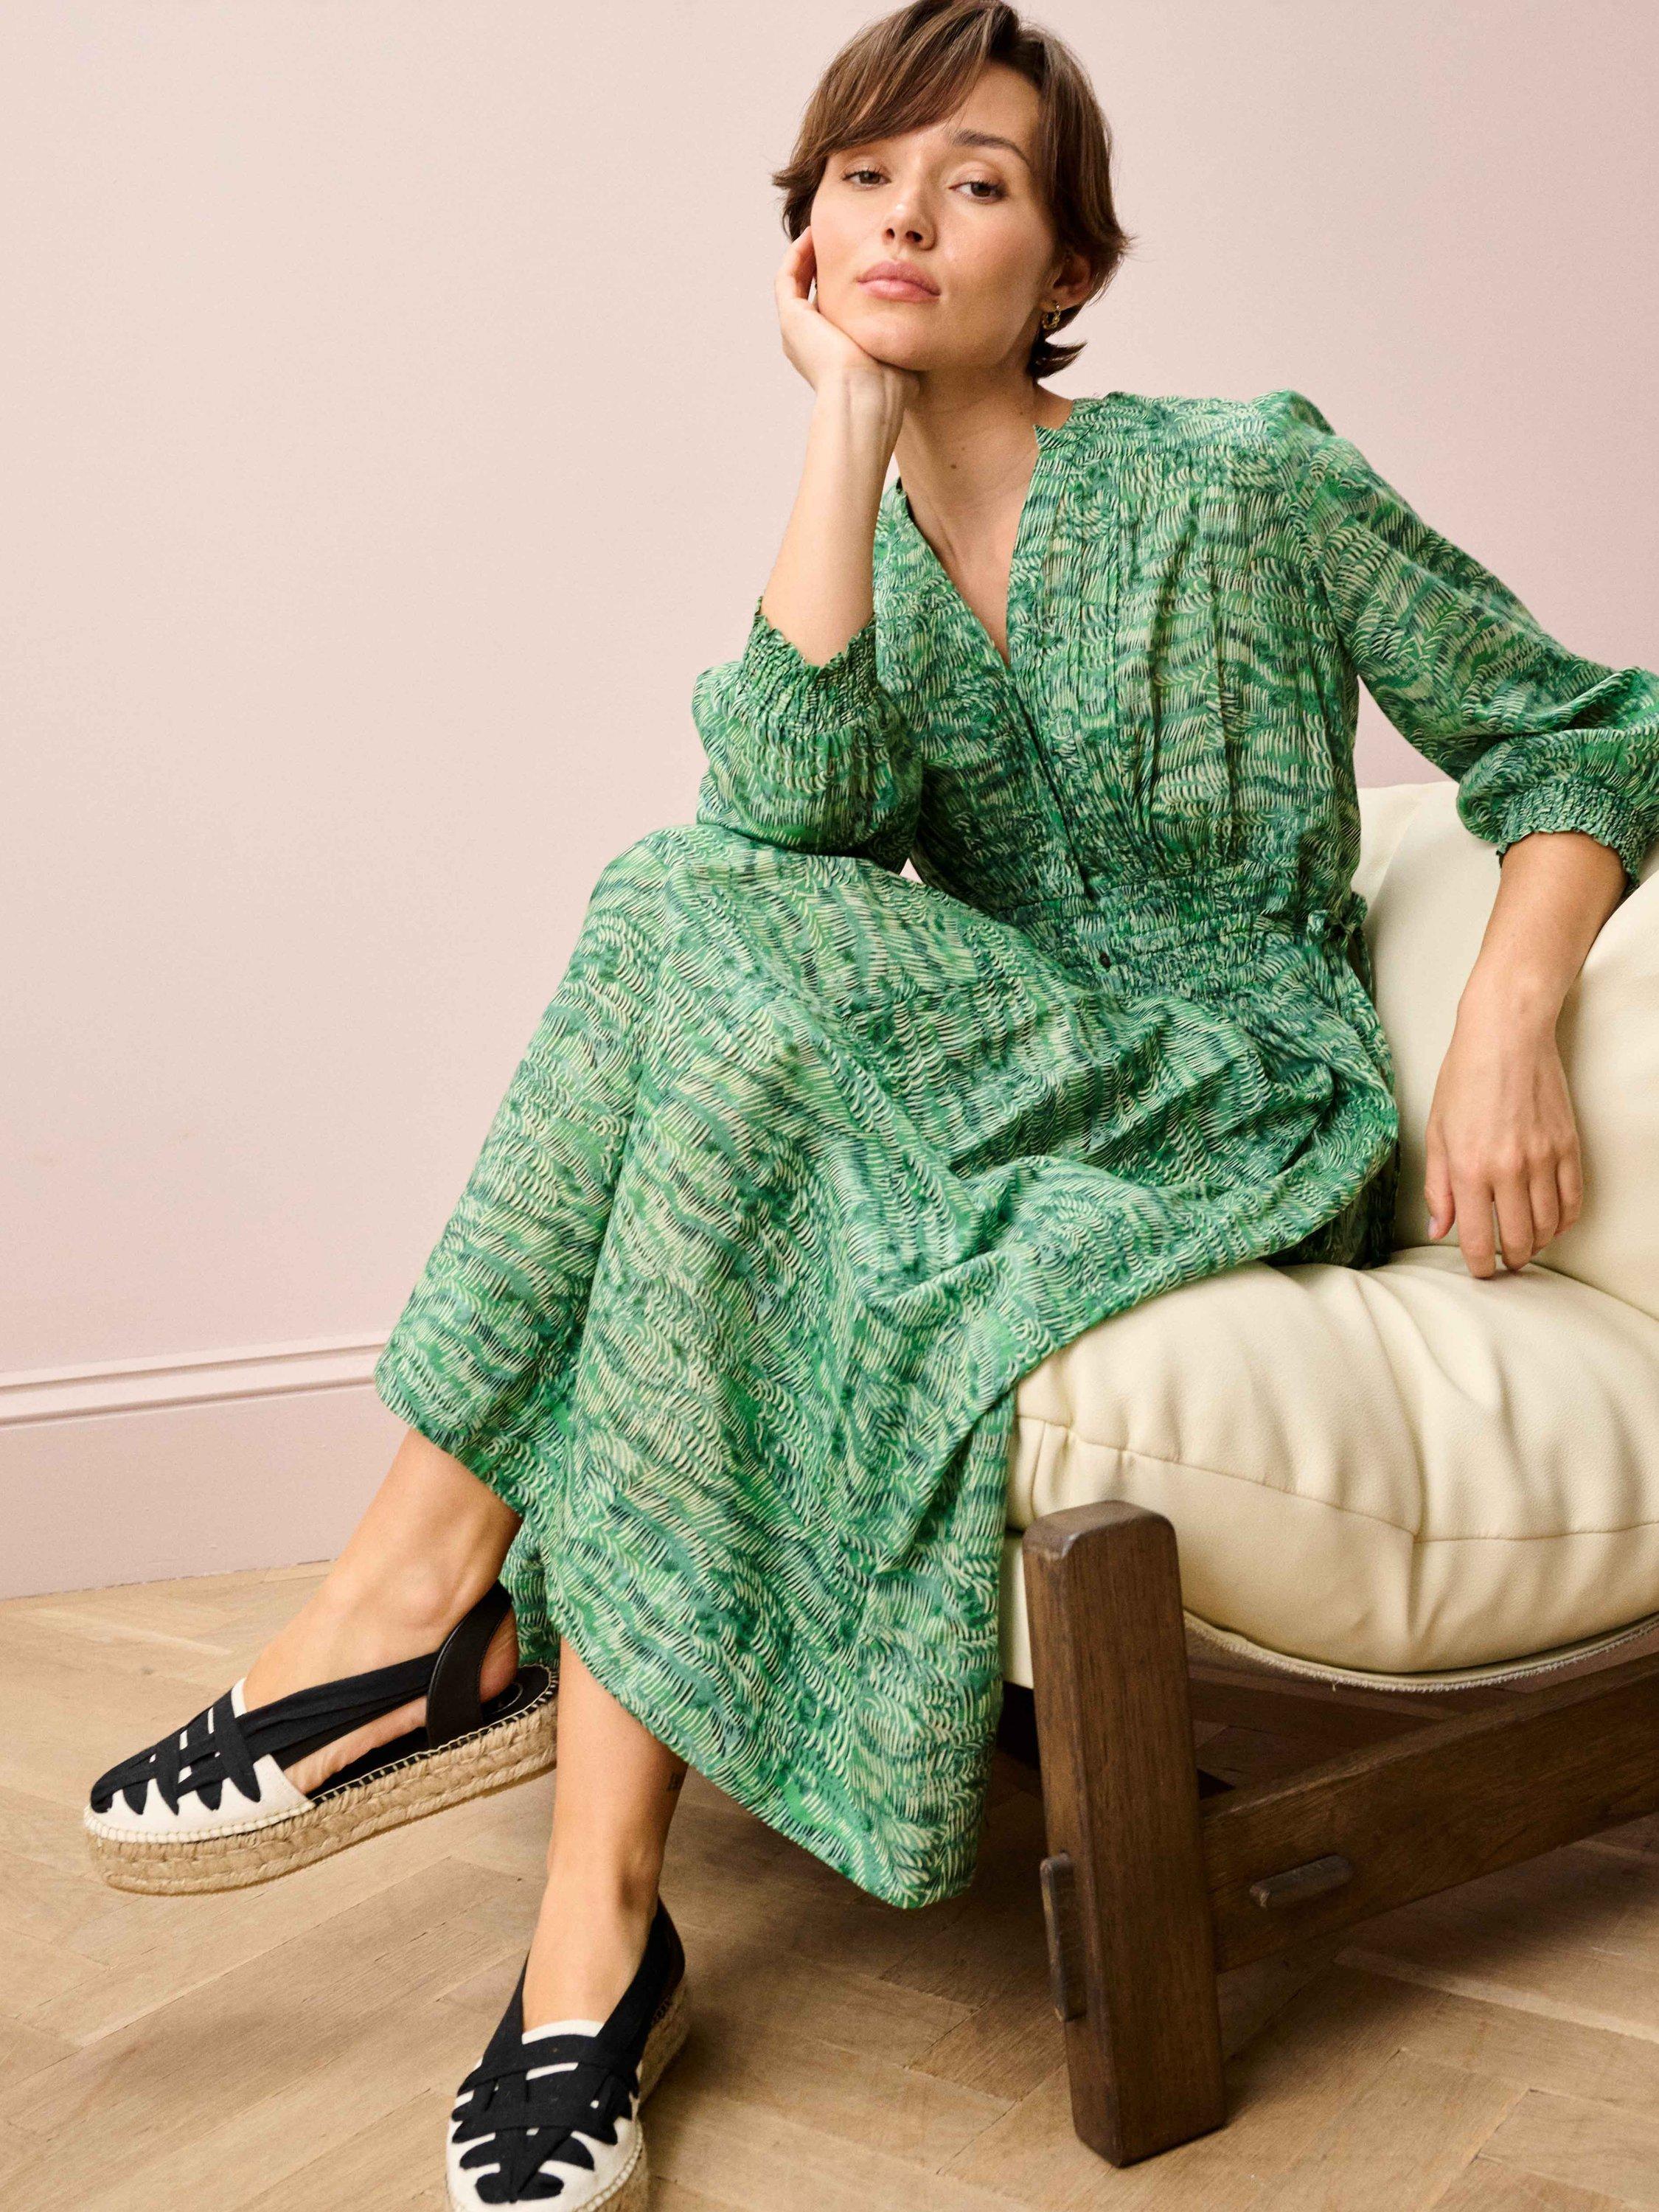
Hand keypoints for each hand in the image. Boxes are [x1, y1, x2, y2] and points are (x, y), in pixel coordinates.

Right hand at [774, 229, 919, 415]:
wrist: (867, 397)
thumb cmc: (887, 389)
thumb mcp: (898, 358)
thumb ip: (901, 342)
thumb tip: (921, 337)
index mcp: (831, 354)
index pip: (831, 311)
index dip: (840, 284)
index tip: (858, 261)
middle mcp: (808, 343)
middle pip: (810, 294)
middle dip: (821, 266)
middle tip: (838, 240)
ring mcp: (796, 331)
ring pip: (795, 283)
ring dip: (806, 255)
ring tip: (822, 230)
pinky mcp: (791, 319)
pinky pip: (787, 278)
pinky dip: (797, 255)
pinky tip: (814, 235)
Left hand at [1423, 988, 1583, 1276]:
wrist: (1507, 1037)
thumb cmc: (1464, 1080)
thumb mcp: (1436, 1133)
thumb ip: (1438, 1186)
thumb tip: (1439, 1229)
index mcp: (1470, 1169)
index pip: (1477, 1239)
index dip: (1479, 1266)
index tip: (1479, 1271)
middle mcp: (1510, 1169)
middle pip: (1519, 1240)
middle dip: (1510, 1260)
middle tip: (1504, 1263)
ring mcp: (1544, 1159)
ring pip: (1549, 1225)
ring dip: (1537, 1244)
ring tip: (1525, 1244)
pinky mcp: (1569, 1146)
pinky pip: (1573, 1200)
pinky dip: (1564, 1221)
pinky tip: (1551, 1224)